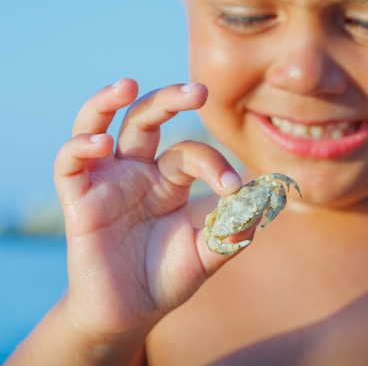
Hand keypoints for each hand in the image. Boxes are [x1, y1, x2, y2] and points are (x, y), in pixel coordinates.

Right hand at [54, 79, 241, 340]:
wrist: (130, 313)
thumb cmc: (168, 277)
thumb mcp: (209, 251)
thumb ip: (236, 227)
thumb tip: (265, 198)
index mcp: (168, 179)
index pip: (190, 152)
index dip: (214, 163)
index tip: (233, 188)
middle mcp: (137, 171)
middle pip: (145, 118)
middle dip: (169, 99)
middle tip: (199, 91)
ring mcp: (106, 181)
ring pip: (98, 124)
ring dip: (107, 101)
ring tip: (127, 85)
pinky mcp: (78, 200)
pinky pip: (70, 164)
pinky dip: (80, 147)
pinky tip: (99, 143)